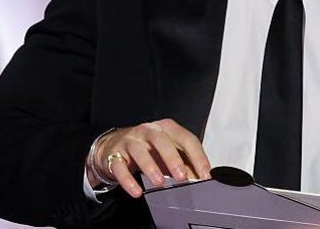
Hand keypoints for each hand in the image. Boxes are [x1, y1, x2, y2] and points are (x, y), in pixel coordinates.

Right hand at [88, 118, 210, 197]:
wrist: (113, 146)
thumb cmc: (147, 148)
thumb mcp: (168, 153)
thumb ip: (184, 163)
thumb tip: (198, 177)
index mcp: (167, 128)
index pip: (186, 138)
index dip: (197, 156)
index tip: (205, 174)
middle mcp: (148, 131)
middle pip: (162, 141)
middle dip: (173, 159)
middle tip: (182, 177)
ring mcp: (130, 141)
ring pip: (139, 151)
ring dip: (151, 167)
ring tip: (159, 183)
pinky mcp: (114, 154)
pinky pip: (119, 167)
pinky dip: (128, 180)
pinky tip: (137, 192)